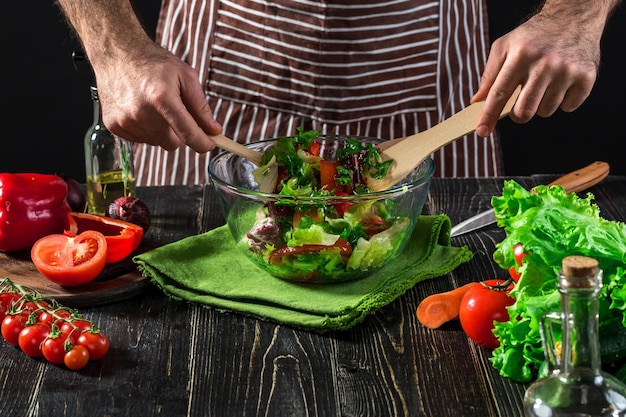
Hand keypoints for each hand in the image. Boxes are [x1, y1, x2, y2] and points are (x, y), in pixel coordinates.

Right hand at [93, 41, 221, 151]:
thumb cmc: (153, 62)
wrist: (117, 53)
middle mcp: (141, 113)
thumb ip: (201, 106)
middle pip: (173, 144)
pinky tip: (142, 110)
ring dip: (161, 131)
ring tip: (154, 106)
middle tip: (176, 113)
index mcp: (162, 98)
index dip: (203, 143)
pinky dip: (146, 130)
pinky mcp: (114, 126)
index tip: (210, 143)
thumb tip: (214, 130)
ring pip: (157, 142)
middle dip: (180, 133)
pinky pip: (140, 140)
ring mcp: (125, 121)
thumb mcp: (185, 77)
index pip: (188, 135)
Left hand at [472, 3, 609, 136]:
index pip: (499, 93)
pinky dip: (563, 101)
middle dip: (517, 114)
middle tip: (519, 104)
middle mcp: (544, 64)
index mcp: (520, 56)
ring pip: (546, 111)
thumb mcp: (504, 47)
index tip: (482, 131)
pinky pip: (568, 107)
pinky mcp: (586, 77)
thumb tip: (477, 102)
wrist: (573, 17)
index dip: (489, 115)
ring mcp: (567, 71)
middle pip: (524, 111)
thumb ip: (489, 75)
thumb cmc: (533, 36)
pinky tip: (561, 82)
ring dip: (541, 104)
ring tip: (544, 84)